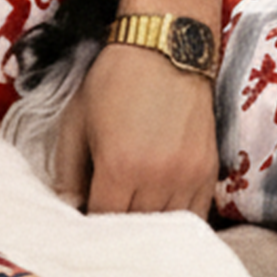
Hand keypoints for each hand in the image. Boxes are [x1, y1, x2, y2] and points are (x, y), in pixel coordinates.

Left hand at [53, 41, 219, 216]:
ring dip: (147, 226)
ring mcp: (187, 176)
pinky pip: (194, 217)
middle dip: (116, 228)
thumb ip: (68, 172)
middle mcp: (157, 177)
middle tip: (106, 216)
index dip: (89, 224)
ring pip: (165, 228)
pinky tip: (161, 211)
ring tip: (132, 213)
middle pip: (134, 229)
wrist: (165, 47)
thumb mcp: (77, 120)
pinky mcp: (208, 171)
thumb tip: (69, 210)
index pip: (101, 221)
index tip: (84, 218)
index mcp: (119, 166)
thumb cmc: (115, 80)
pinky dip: (176, 221)